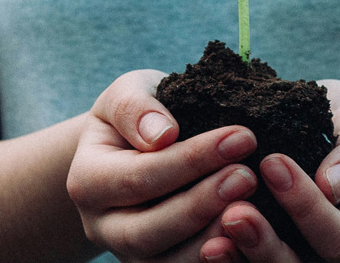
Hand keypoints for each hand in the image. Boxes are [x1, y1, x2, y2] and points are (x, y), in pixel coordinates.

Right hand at [67, 69, 259, 261]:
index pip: (140, 176)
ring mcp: (128, 253)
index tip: (242, 137)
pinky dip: (217, 257)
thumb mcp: (128, 92)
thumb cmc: (137, 114)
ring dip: (212, 238)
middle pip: (148, 230)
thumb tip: (162, 134)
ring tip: (252, 206)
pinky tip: (251, 235)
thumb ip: (135, 108)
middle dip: (202, 204)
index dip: (192, 159)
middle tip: (248, 176)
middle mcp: (101, 226)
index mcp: (86, 180)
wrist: (135, 145)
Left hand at [199, 79, 339, 261]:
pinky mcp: (252, 249)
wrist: (315, 127)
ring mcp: (285, 253)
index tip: (273, 161)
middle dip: (264, 243)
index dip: (306, 207)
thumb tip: (332, 185)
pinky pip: (237, 262)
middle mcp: (319, 252)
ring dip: (236, 259)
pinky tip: (198, 241)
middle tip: (235, 212)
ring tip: (210, 239)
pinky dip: (219, 258)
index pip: (337, 237)